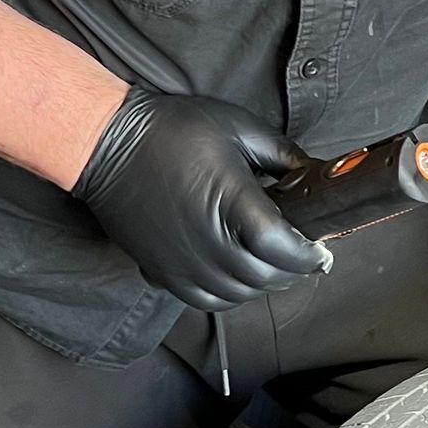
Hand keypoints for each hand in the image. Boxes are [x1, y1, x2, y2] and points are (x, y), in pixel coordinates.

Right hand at [73, 87, 329, 311]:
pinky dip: (229, 293)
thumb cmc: (171, 130)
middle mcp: (209, 241)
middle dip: (292, 269)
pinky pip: (206, 300)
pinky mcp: (163, 271)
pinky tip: (236, 273)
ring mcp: (184, 262)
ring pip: (239, 294)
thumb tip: (312, 173)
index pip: (283, 249)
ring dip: (261, 282)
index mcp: (233, 203)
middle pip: (265, 277)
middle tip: (301, 253)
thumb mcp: (237, 126)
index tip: (320, 249)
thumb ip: (282, 154)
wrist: (106, 144)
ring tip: (270, 262)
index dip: (309, 255)